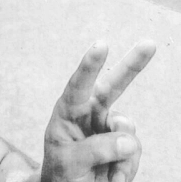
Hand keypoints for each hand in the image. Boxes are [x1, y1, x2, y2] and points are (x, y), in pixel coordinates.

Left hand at [41, 40, 155, 181]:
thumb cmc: (60, 171)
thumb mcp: (68, 161)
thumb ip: (95, 149)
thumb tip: (129, 139)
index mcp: (68, 110)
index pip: (79, 84)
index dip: (91, 65)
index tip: (102, 44)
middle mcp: (91, 113)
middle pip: (113, 85)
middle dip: (132, 64)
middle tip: (149, 43)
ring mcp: (109, 129)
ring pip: (127, 130)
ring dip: (119, 155)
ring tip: (101, 172)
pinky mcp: (124, 147)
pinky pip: (133, 154)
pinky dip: (124, 170)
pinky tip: (110, 178)